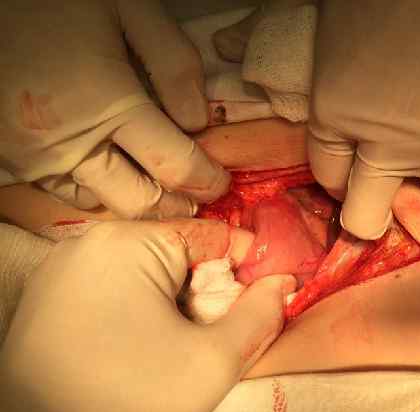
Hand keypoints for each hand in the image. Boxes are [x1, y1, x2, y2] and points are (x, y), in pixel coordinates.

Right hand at [0, 0, 229, 218]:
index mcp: (107, 104)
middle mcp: (71, 142)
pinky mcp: (15, 160)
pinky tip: (114, 166)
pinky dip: (99, 188)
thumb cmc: (59, 0)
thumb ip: (174, 63)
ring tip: (158, 181)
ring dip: (137, 199)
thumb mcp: (131, 8)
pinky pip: (67, 192)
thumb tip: (198, 122)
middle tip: (196, 194)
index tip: (220, 181)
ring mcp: (38, 157)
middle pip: (139, 202)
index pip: (174, 166)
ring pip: (102, 203)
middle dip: (177, 204)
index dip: (206, 180)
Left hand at [0, 220, 295, 411]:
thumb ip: (260, 314)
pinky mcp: (52, 299)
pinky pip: (120, 290)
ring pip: (152, 275)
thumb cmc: (131, 406)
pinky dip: (146, 314)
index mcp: (126, 243)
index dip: (250, 271)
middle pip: (181, 255)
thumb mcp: (213, 362)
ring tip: (178, 352)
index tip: (265, 308)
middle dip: (210, 295)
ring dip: (179, 307)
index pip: (214, 238)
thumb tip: (284, 282)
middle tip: (213, 342)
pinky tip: (145, 353)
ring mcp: (64, 270)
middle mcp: (90, 243)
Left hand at [308, 0, 419, 238]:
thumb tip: (305, 90)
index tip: (354, 165)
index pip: (329, 174)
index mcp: (338, 108)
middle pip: (366, 216)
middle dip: (369, 206)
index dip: (341, 171)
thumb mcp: (345, 23)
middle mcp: (391, 146)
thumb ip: (340, 81)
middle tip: (385, 182)